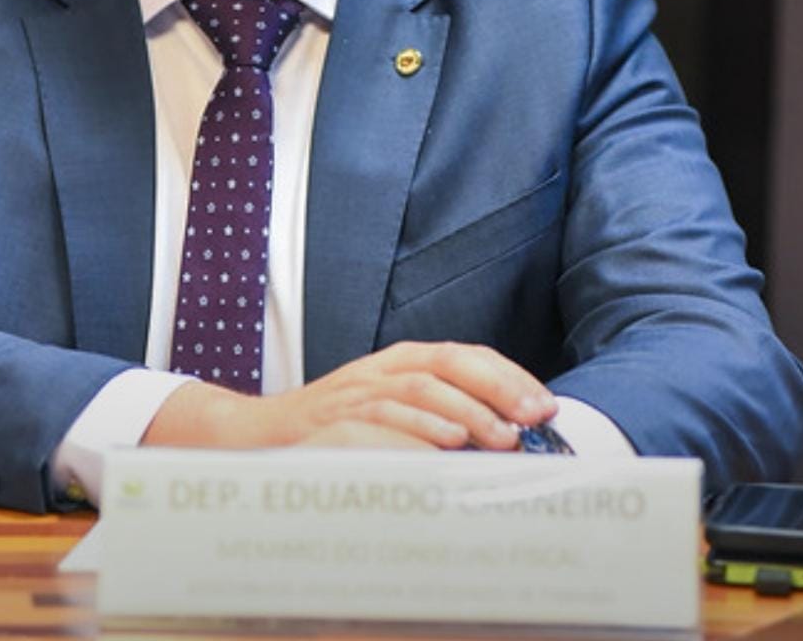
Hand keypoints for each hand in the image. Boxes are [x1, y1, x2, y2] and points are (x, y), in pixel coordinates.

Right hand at [143, 341, 555, 450]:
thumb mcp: (389, 411)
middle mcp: (380, 370)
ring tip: (501, 437)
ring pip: (418, 388)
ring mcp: (355, 393)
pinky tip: (445, 446)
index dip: (507, 376)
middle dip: (497, 388)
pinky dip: (415, 430)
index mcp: (398, 361)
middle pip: (446, 363)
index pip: (462, 355)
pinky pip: (380, 420)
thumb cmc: (334, 429)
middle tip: (534, 418)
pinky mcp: (333, 421)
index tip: (545, 404)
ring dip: (465, 412)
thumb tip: (506, 435)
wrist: (257, 437)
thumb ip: (438, 414)